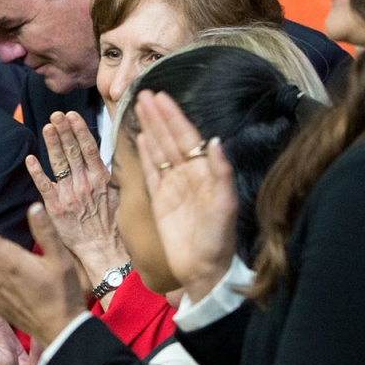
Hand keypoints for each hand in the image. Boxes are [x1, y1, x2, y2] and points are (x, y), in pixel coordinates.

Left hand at [26, 110, 125, 282]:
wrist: (106, 254)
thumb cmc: (115, 229)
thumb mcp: (120, 198)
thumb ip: (111, 177)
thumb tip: (107, 159)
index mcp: (102, 180)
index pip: (89, 149)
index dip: (79, 130)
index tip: (72, 115)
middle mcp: (86, 184)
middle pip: (73, 152)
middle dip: (65, 131)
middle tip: (56, 114)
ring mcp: (70, 196)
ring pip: (60, 164)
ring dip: (53, 144)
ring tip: (47, 126)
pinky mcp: (58, 210)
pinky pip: (45, 187)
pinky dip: (37, 172)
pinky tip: (30, 159)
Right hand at [132, 91, 237, 303]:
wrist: (204, 271)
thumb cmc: (218, 241)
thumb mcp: (224, 206)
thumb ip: (220, 173)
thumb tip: (215, 141)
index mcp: (204, 174)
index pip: (187, 138)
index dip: (174, 117)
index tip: (162, 96)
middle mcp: (188, 176)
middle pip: (170, 139)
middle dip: (158, 116)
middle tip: (145, 93)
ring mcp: (173, 188)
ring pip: (159, 151)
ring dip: (150, 129)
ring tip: (140, 108)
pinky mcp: (160, 202)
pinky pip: (151, 172)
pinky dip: (145, 154)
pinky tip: (140, 138)